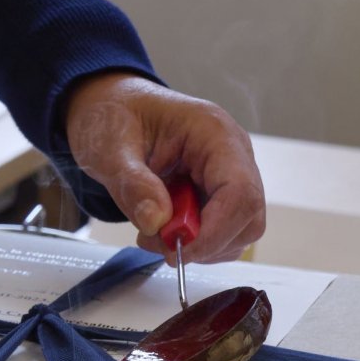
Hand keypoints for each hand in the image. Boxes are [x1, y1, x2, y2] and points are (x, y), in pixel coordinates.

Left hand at [64, 73, 264, 263]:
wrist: (114, 110)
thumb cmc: (116, 117)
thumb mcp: (110, 149)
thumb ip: (132, 184)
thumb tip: (156, 222)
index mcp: (214, 133)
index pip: (240, 192)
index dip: (215, 231)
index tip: (178, 250)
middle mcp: (233, 154)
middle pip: (249, 216)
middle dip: (208, 242)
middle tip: (160, 244)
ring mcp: (229, 175)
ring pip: (240, 230)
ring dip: (200, 245)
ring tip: (154, 232)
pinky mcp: (219, 193)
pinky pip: (223, 231)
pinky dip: (196, 243)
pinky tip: (164, 228)